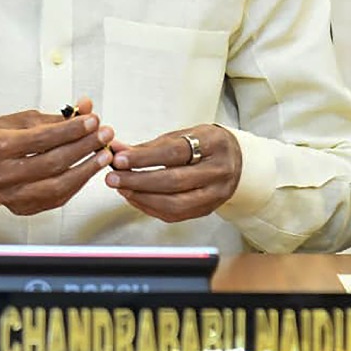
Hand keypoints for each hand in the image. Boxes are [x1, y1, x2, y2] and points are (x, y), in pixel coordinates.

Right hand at [0, 97, 113, 215]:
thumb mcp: (19, 120)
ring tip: (103, 154)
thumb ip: (54, 117)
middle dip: (84, 146)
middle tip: (103, 134)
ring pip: (57, 186)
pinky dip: (76, 184)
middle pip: (52, 162)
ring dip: (86, 169)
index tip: (92, 120)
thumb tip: (85, 108)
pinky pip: (56, 199)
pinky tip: (87, 170)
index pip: (41, 138)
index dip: (71, 130)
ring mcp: (11, 195)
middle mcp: (2, 174)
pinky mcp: (21, 208)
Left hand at [104, 124, 241, 221]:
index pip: (175, 152)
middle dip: (138, 181)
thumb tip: (116, 149)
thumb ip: (148, 146)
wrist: (237, 160)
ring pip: (175, 203)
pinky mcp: (208, 210)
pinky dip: (151, 208)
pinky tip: (135, 198)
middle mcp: (218, 171)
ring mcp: (216, 194)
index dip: (144, 157)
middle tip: (113, 178)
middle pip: (174, 181)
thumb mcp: (181, 136)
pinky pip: (175, 215)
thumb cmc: (204, 144)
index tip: (119, 159)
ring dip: (142, 198)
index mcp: (213, 144)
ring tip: (121, 188)